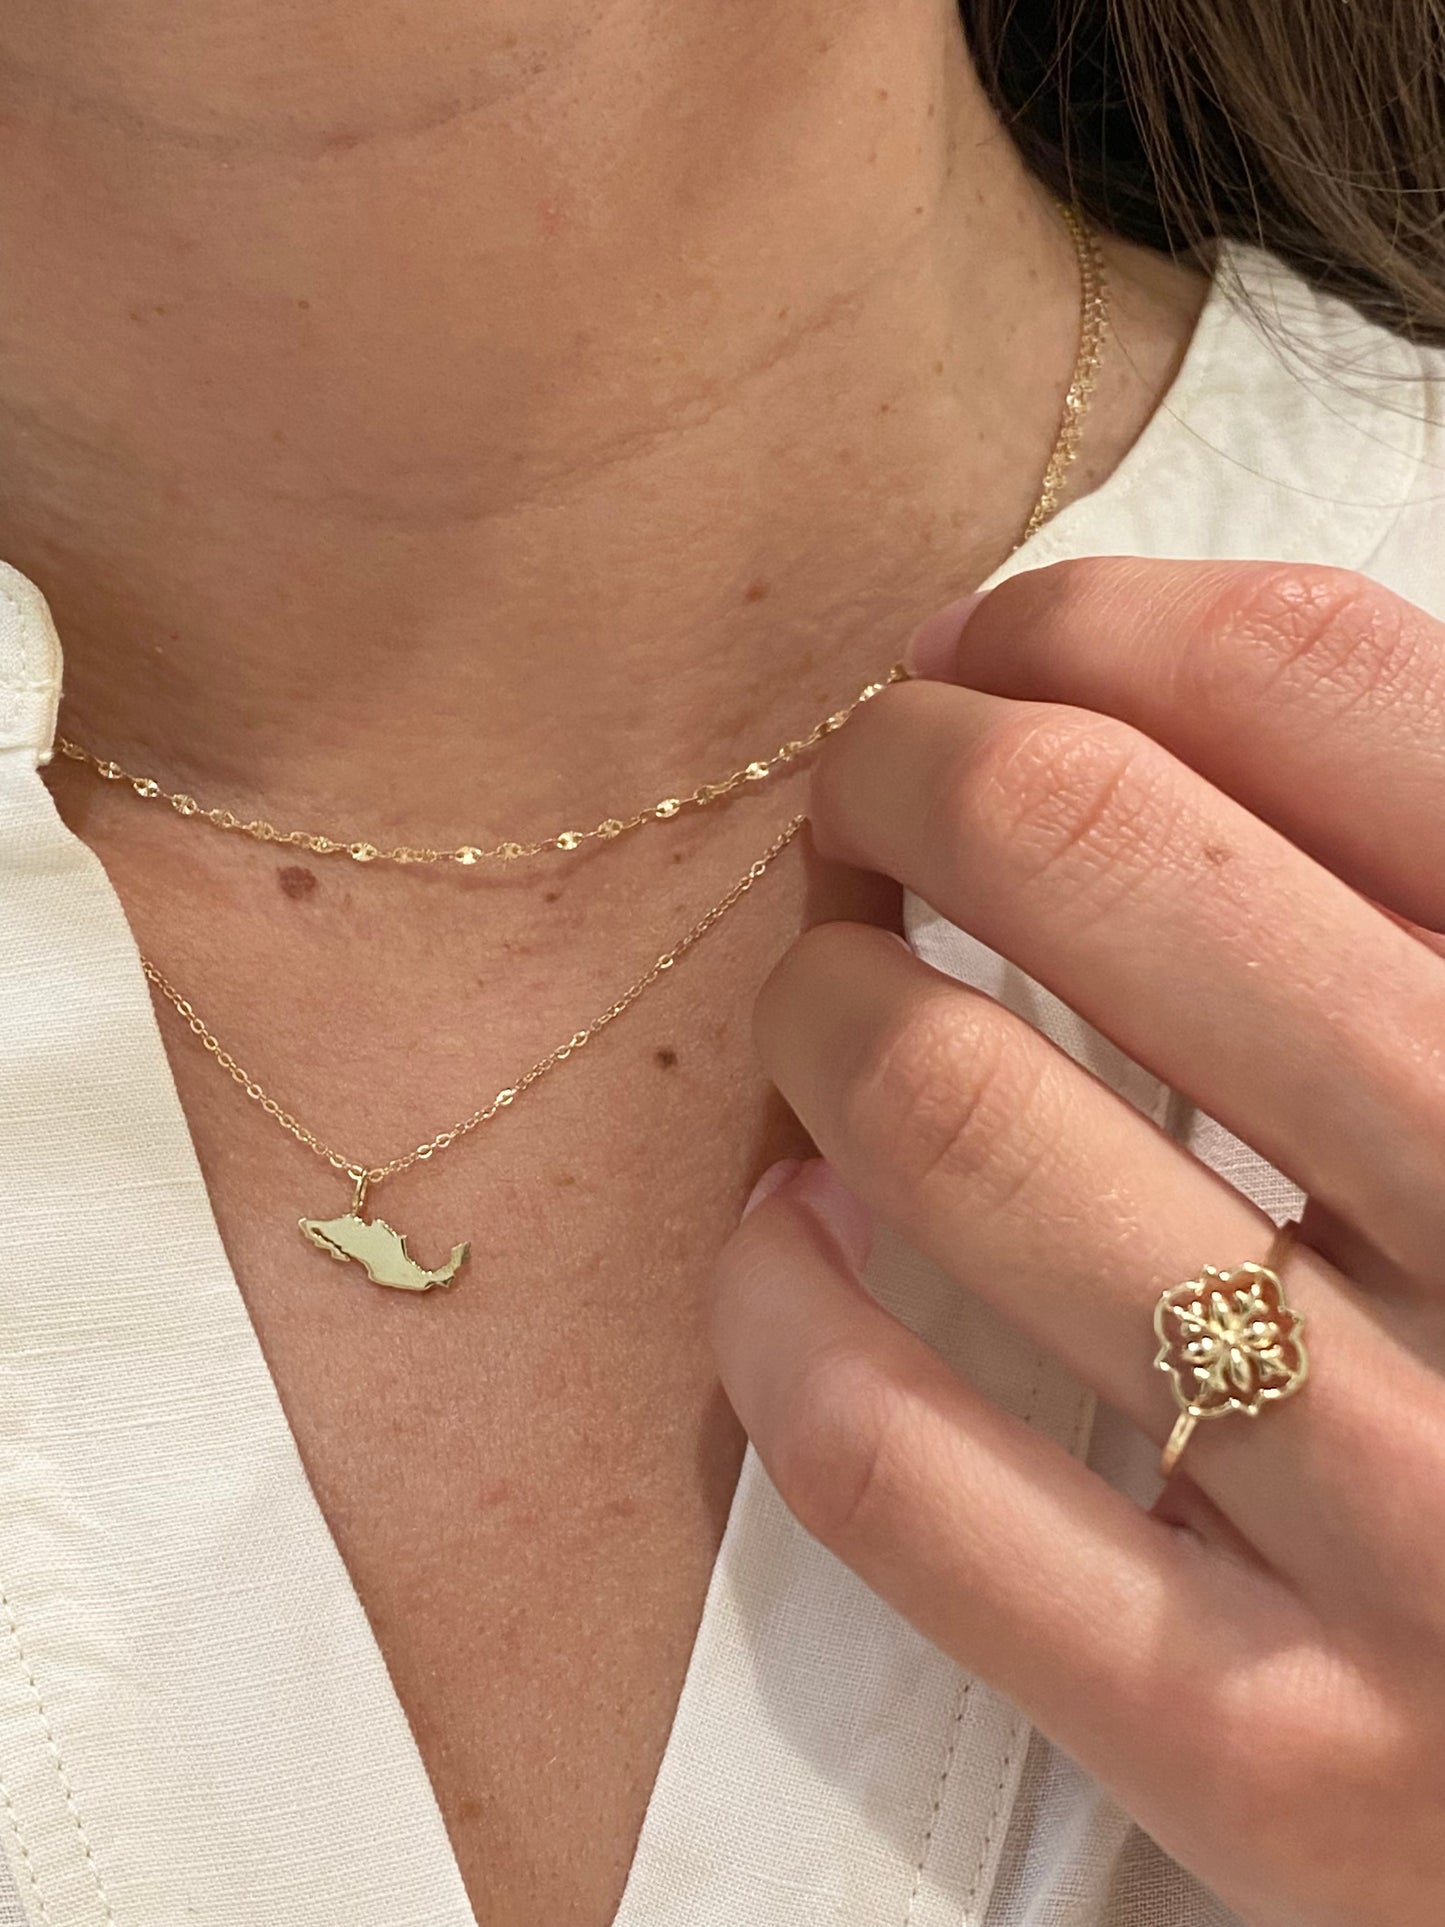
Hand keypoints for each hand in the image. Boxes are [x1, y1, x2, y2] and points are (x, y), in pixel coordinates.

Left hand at [710, 559, 1444, 1926]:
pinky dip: (778, 1307)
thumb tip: (1097, 694)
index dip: (1089, 621)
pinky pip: (896, 1469)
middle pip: (1088, 845)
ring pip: (957, 1123)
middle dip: (906, 772)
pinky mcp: (1278, 1767)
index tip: (984, 655)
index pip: (1309, 677)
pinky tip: (786, 1235)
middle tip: (862, 799)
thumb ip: (1403, 902)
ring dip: (820, 1009)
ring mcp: (1423, 1529)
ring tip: (819, 1001)